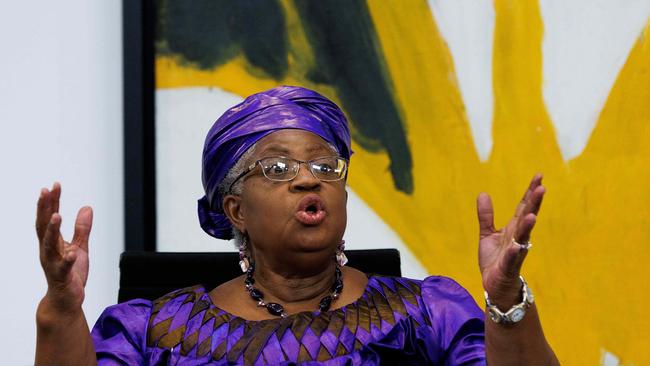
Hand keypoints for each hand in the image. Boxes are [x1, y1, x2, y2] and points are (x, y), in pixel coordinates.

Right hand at [36, 182, 92, 312]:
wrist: (66, 300)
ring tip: (57, 215)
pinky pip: (64, 267)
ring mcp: (53, 263)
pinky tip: (73, 252)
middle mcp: (48, 250)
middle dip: (45, 208)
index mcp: (52, 242)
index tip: (54, 185)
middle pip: (44, 226)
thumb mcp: (80, 247)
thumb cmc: (70, 273)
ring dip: (52, 230)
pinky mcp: (62, 277)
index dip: (52, 201)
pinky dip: (68, 259)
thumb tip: (87, 207)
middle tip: (46, 191)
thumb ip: (82, 228)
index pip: (50, 218)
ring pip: (49, 244)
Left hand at [476, 174, 544, 306]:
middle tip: (542, 187)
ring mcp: (515, 252)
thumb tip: (483, 193)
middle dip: (534, 203)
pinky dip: (514, 252)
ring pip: (524, 237)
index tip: (539, 175)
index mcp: (513, 228)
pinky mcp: (509, 266)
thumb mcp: (487, 234)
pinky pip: (512, 258)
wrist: (495, 285)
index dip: (530, 191)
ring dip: (528, 226)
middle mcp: (518, 237)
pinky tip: (517, 246)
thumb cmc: (495, 259)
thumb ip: (486, 215)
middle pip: (527, 217)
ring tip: (532, 215)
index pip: (524, 206)